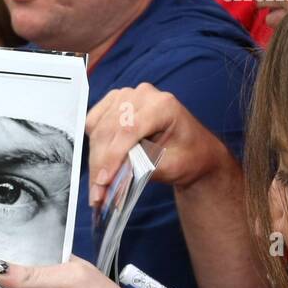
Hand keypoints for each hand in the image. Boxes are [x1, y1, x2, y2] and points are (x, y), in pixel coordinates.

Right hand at [86, 83, 229, 206]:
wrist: (194, 151)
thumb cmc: (189, 156)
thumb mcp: (170, 167)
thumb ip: (142, 168)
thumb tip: (114, 177)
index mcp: (163, 105)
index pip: (128, 129)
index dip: (112, 156)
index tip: (104, 181)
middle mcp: (143, 95)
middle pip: (110, 129)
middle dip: (100, 163)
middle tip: (97, 193)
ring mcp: (127, 96)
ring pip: (98, 128)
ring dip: (95, 158)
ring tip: (98, 185)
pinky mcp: (114, 102)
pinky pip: (94, 123)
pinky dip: (93, 145)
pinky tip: (101, 164)